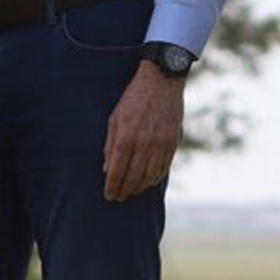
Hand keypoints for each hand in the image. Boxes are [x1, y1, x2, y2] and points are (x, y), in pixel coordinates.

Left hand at [102, 62, 184, 200]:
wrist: (162, 81)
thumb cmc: (134, 99)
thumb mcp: (115, 118)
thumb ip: (110, 145)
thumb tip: (106, 169)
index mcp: (126, 136)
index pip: (117, 170)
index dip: (112, 186)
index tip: (108, 195)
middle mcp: (144, 143)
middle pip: (133, 177)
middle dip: (124, 191)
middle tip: (118, 197)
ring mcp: (160, 144)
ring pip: (149, 177)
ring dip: (138, 188)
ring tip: (131, 192)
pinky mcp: (172, 143)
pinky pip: (163, 169)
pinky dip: (154, 179)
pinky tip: (147, 182)